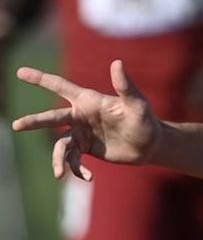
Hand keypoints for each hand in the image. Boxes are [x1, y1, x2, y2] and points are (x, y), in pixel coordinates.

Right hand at [11, 60, 160, 180]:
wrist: (149, 145)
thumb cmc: (145, 120)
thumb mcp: (137, 103)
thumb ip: (125, 86)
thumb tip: (117, 62)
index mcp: (88, 100)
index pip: (60, 86)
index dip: (39, 79)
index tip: (20, 71)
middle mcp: (80, 116)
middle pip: (50, 118)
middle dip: (33, 121)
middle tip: (16, 125)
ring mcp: (80, 134)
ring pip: (59, 146)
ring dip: (57, 160)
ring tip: (59, 173)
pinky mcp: (85, 150)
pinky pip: (73, 161)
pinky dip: (77, 170)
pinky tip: (88, 178)